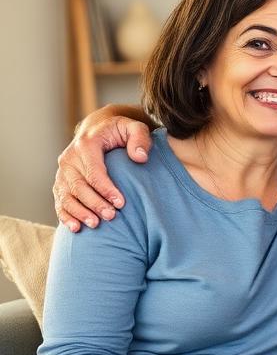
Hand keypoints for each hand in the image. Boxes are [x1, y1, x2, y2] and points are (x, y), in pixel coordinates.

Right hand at [54, 112, 151, 229]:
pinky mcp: (60, 181)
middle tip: (111, 216)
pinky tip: (76, 227)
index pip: (94, 172)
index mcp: (86, 145)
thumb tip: (140, 158)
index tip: (121, 203)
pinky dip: (65, 215)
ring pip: (67, 195)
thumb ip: (140, 138)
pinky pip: (59, 200)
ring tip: (95, 224)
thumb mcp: (134, 127)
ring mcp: (62, 171)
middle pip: (79, 186)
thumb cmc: (120, 130)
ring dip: (79, 212)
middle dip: (95, 203)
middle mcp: (69, 158)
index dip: (106, 189)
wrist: (98, 129)